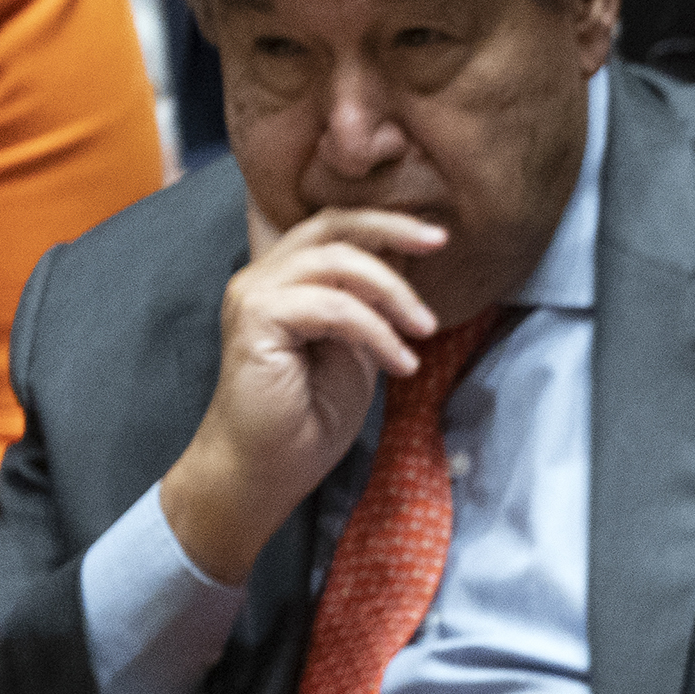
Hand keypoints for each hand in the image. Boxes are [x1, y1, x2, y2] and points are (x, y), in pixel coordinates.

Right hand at [159, 208, 447, 586]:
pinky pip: (333, 307)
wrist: (267, 470)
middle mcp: (264, 277)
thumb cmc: (309, 417)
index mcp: (285, 278)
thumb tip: (406, 260)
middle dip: (391, 227)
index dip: (386, 223)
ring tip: (424, 331)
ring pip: (337, 262)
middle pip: (332, 224)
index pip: (335, 228)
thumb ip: (371, 304)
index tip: (438, 236)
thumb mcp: (358, 347)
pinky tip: (402, 364)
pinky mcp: (256, 319)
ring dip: (393, 293)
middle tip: (439, 241)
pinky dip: (376, 331)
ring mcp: (255, 294)